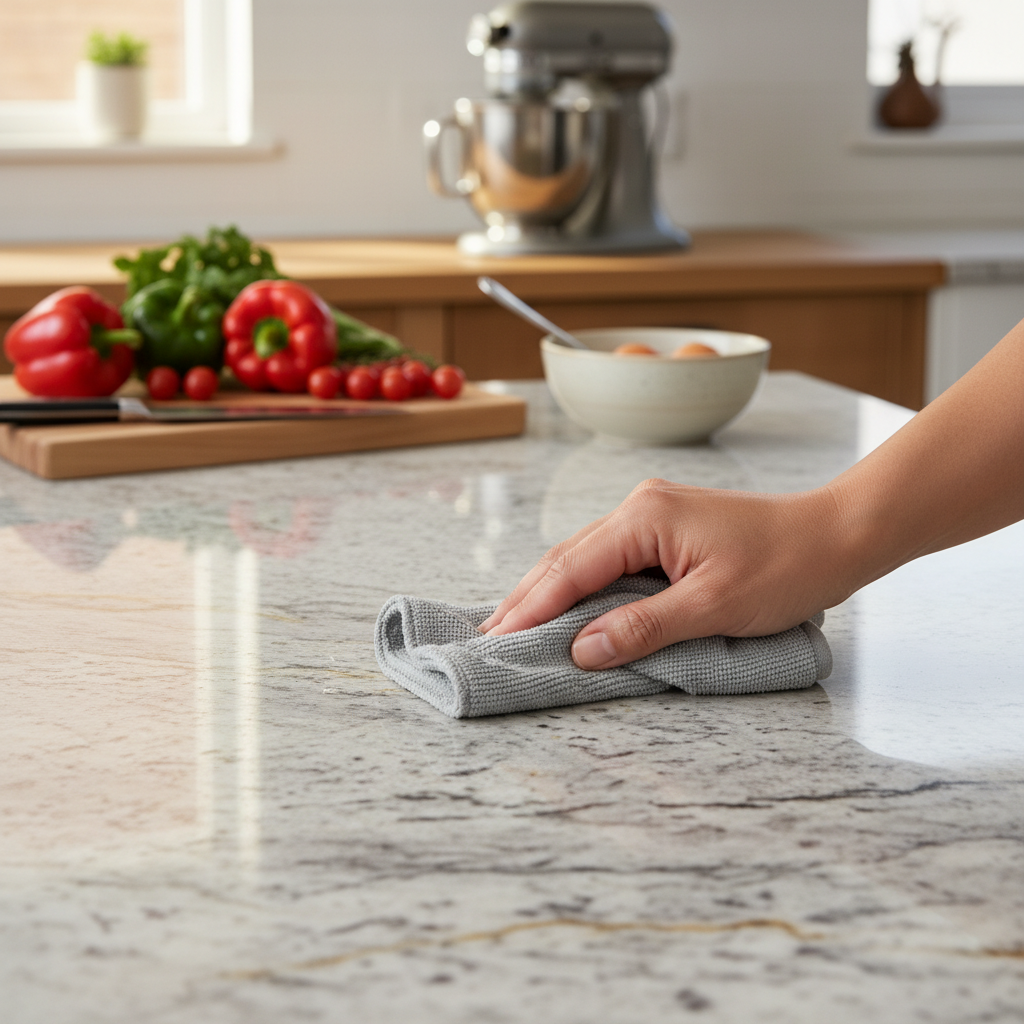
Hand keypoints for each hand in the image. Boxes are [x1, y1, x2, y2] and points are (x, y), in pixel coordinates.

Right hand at [480, 479, 854, 669]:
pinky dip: (581, 585)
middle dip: (526, 598)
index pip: (571, 569)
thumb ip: (644, 627)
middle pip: (567, 557)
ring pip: (584, 556)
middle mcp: (640, 507)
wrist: (836, 533)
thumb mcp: (714, 605)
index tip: (495, 639)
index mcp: (645, 517)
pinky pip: (608, 559)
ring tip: (512, 624)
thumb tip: (582, 650)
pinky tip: (565, 605)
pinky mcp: (665, 528)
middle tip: (487, 635)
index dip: (531, 608)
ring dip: (548, 592)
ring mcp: (652, 513)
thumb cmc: (786, 566)